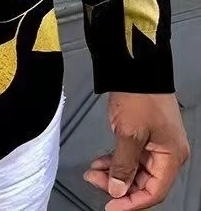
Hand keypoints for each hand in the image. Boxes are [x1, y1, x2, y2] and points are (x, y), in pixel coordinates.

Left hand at [83, 92, 188, 208]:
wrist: (135, 67)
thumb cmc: (139, 94)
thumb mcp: (129, 133)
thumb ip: (123, 165)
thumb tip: (117, 189)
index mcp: (171, 155)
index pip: (154, 192)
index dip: (131, 202)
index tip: (112, 205)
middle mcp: (167, 152)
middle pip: (144, 182)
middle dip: (119, 185)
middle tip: (96, 183)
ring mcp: (156, 143)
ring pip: (135, 170)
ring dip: (114, 172)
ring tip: (94, 172)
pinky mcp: (144, 135)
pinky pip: (131, 156)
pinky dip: (116, 160)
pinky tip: (101, 162)